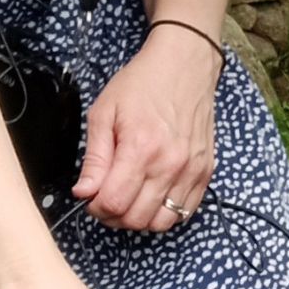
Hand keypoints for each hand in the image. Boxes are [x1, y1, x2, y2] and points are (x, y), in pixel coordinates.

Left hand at [74, 29, 219, 230]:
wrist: (185, 65)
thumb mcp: (105, 113)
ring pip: (161, 222)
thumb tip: (83, 192)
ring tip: (130, 198)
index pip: (114, 203)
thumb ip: (94, 158)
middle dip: (113, 215)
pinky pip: (185, 211)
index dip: (95, 207)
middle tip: (106, 197)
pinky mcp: (205, 171)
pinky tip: (153, 195)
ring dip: (140, 218)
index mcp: (141, 148)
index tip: (91, 196)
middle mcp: (170, 165)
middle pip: (136, 219)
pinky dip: (165, 212)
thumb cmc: (142, 84)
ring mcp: (191, 170)